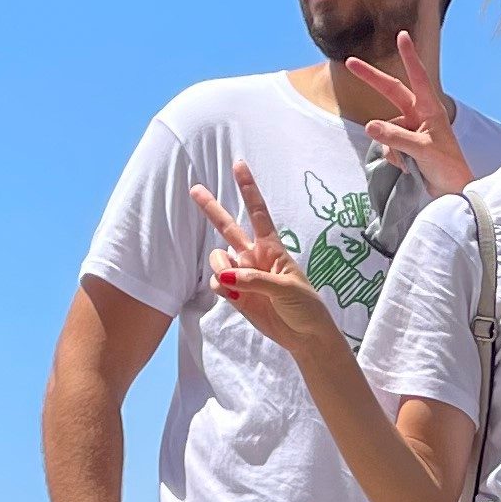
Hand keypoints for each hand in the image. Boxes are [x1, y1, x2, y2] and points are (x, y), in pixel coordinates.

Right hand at [194, 162, 350, 363]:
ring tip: (235, 285)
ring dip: (220, 268)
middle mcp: (254, 257)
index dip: (248, 189)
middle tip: (194, 188)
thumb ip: (254, 280)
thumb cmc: (305, 307)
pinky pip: (217, 284)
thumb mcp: (286, 289)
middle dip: (211, 209)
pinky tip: (235, 299)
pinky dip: (221, 289)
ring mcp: (243, 276)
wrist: (305, 336)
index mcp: (273, 249)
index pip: (258, 213)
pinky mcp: (236, 295)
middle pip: (228, 227)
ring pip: (217, 260)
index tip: (239, 165)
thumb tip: (224, 275)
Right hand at [345, 31, 473, 197]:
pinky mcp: (404, 142)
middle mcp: (419, 114)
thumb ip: (396, 138)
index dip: (409, 56)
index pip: (418, 78)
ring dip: (390, 145)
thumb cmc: (447, 166)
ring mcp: (411, 128)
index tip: (402, 35)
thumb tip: (369, 125)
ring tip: (409, 163)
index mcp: (430, 109)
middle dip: (371, 79)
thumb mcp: (422, 151)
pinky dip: (392, 156)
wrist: (453, 189)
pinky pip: (386, 144)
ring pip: (385, 128)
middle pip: (391, 92)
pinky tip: (406, 168)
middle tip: (350, 62)